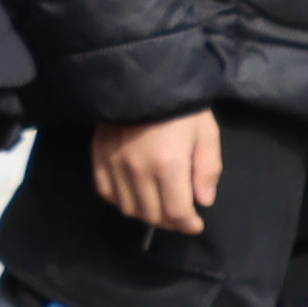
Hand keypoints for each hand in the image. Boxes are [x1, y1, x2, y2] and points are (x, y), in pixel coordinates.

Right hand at [90, 110, 222, 234]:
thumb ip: (208, 169)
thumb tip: (203, 202)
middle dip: (170, 222)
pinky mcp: (99, 158)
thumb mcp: (206, 134)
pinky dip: (121, 201)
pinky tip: (134, 196)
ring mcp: (115, 165)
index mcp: (168, 164)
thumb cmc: (181, 107)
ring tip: (159, 209)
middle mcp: (138, 171)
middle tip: (181, 218)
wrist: (142, 80)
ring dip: (146, 214)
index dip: (187, 225)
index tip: (196, 226)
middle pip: (151, 214)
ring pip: (129, 208)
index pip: (176, 211)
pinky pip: (106, 193)